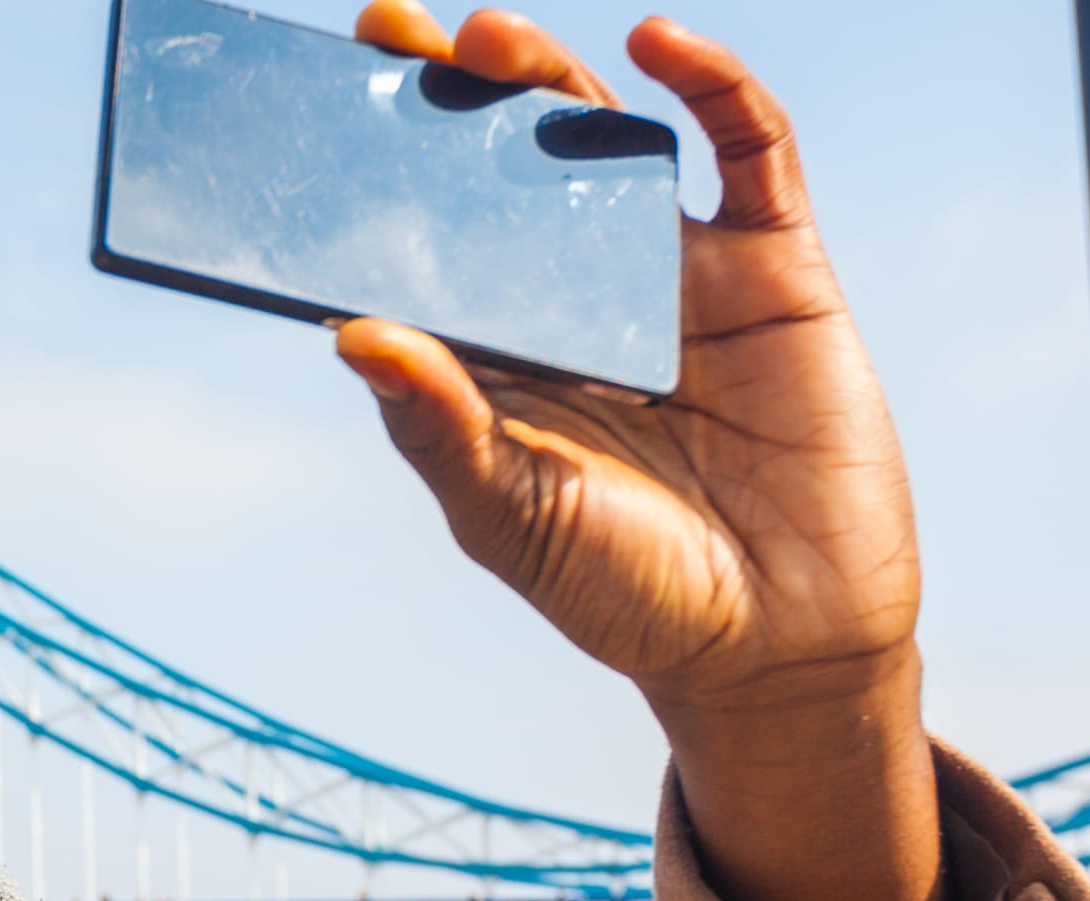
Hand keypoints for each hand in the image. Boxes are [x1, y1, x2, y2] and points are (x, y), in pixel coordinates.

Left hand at [345, 2, 955, 900]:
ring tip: (485, 38)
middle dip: (448, 90)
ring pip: (606, 135)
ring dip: (546, 75)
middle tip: (386, 32)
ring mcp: (680, 269)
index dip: (379, 164)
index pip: (426, 228)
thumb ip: (438, 426)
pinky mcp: (777, 267)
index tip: (311, 101)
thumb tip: (350, 332)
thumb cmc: (625, 593)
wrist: (778, 649)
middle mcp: (581, 288)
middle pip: (505, 158)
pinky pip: (747, 150)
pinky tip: (658, 45)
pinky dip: (710, 85)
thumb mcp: (511, 515)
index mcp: (502, 343)